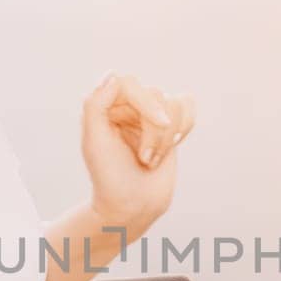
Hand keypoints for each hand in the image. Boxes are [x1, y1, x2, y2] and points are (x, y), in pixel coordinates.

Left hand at [80, 72, 196, 233]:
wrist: (133, 206)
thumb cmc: (109, 177)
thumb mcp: (94, 142)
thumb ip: (96, 104)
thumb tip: (113, 74)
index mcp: (105, 106)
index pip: (129, 83)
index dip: (146, 102)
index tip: (159, 124)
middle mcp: (127, 106)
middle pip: (155, 95)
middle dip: (155, 130)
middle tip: (145, 158)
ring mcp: (149, 116)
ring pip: (173, 105)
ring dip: (166, 138)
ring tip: (151, 160)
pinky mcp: (169, 127)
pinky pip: (187, 107)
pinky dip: (184, 127)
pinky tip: (172, 145)